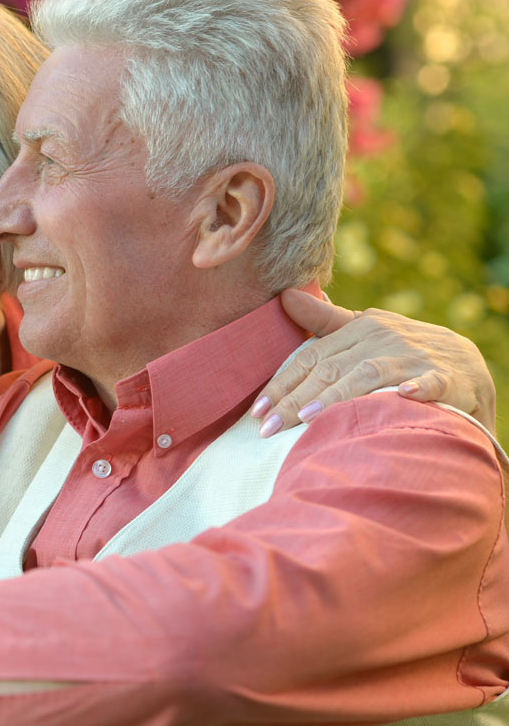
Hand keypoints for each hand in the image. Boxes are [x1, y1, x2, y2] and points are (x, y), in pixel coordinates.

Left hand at [257, 288, 496, 436]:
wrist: (467, 364)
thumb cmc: (401, 350)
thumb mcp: (364, 330)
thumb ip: (324, 321)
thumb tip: (286, 296)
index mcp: (361, 328)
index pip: (311, 357)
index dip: (282, 383)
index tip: (258, 410)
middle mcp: (384, 339)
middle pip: (330, 370)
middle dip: (295, 400)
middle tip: (268, 428)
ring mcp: (415, 358)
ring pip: (368, 376)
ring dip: (338, 396)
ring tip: (307, 418)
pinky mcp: (448, 378)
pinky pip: (430, 382)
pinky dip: (417, 389)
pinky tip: (401, 397)